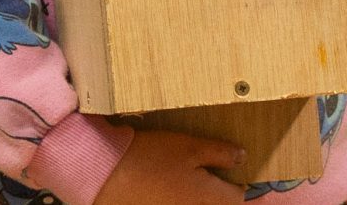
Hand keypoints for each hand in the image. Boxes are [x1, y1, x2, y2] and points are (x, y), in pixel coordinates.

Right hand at [90, 129, 247, 204]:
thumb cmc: (149, 158)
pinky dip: (176, 196)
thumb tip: (243, 157)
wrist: (104, 176)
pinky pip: (177, 203)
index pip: (241, 195)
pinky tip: (164, 184)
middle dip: (219, 189)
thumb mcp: (188, 147)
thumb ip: (220, 153)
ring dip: (197, 193)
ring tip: (182, 175)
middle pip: (220, 202)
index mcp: (215, 198)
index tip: (231, 166)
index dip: (239, 179)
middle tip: (206, 169)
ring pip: (198, 203)